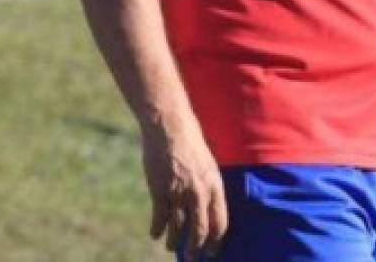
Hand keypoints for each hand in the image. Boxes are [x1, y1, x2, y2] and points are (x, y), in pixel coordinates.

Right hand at [142, 124, 227, 260]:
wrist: (170, 127)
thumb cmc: (190, 143)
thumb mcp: (208, 164)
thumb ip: (207, 186)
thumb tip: (207, 206)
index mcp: (215, 185)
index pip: (220, 221)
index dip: (216, 240)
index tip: (212, 250)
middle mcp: (199, 192)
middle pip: (200, 230)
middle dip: (196, 248)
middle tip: (193, 259)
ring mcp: (179, 192)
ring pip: (178, 227)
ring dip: (174, 241)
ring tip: (171, 248)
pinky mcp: (160, 191)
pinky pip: (160, 218)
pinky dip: (157, 229)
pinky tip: (155, 234)